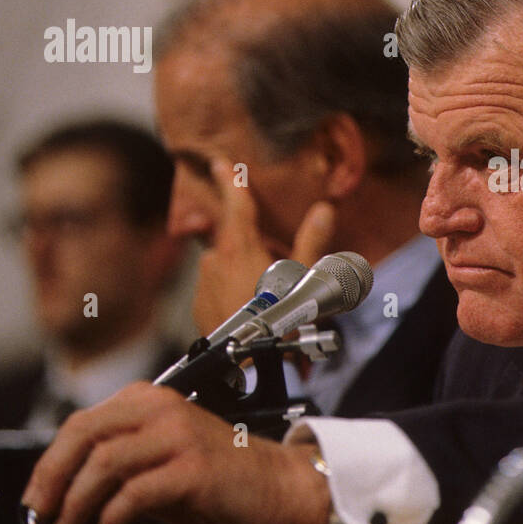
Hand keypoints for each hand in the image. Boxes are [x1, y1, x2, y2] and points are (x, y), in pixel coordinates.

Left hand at [21, 383, 331, 523]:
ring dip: (78, 503)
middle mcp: (163, 410)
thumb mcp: (163, 456)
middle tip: (41, 513)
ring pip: (104, 463)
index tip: (36, 495)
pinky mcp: (194, 468)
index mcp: (150, 401)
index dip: (49, 462)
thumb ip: (120, 460)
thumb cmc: (223, 476)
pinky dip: (110, 518)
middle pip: (84, 435)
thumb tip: (66, 485)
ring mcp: (180, 436)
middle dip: (53, 478)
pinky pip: (134, 493)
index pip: (81, 423)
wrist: (280, 485)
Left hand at [191, 157, 336, 334]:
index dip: (228, 180)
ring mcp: (203, 283)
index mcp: (241, 247)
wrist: (249, 362)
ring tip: (267, 299)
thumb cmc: (280, 317)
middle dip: (253, 249)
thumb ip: (313, 241)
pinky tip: (251, 310)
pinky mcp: (198, 305)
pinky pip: (216, 288)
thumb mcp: (305, 279)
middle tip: (277, 275)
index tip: (218, 161)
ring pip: (225, 265)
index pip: (235, 204)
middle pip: (234, 241)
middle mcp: (216, 260)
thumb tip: (324, 209)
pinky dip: (231, 292)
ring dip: (242, 273)